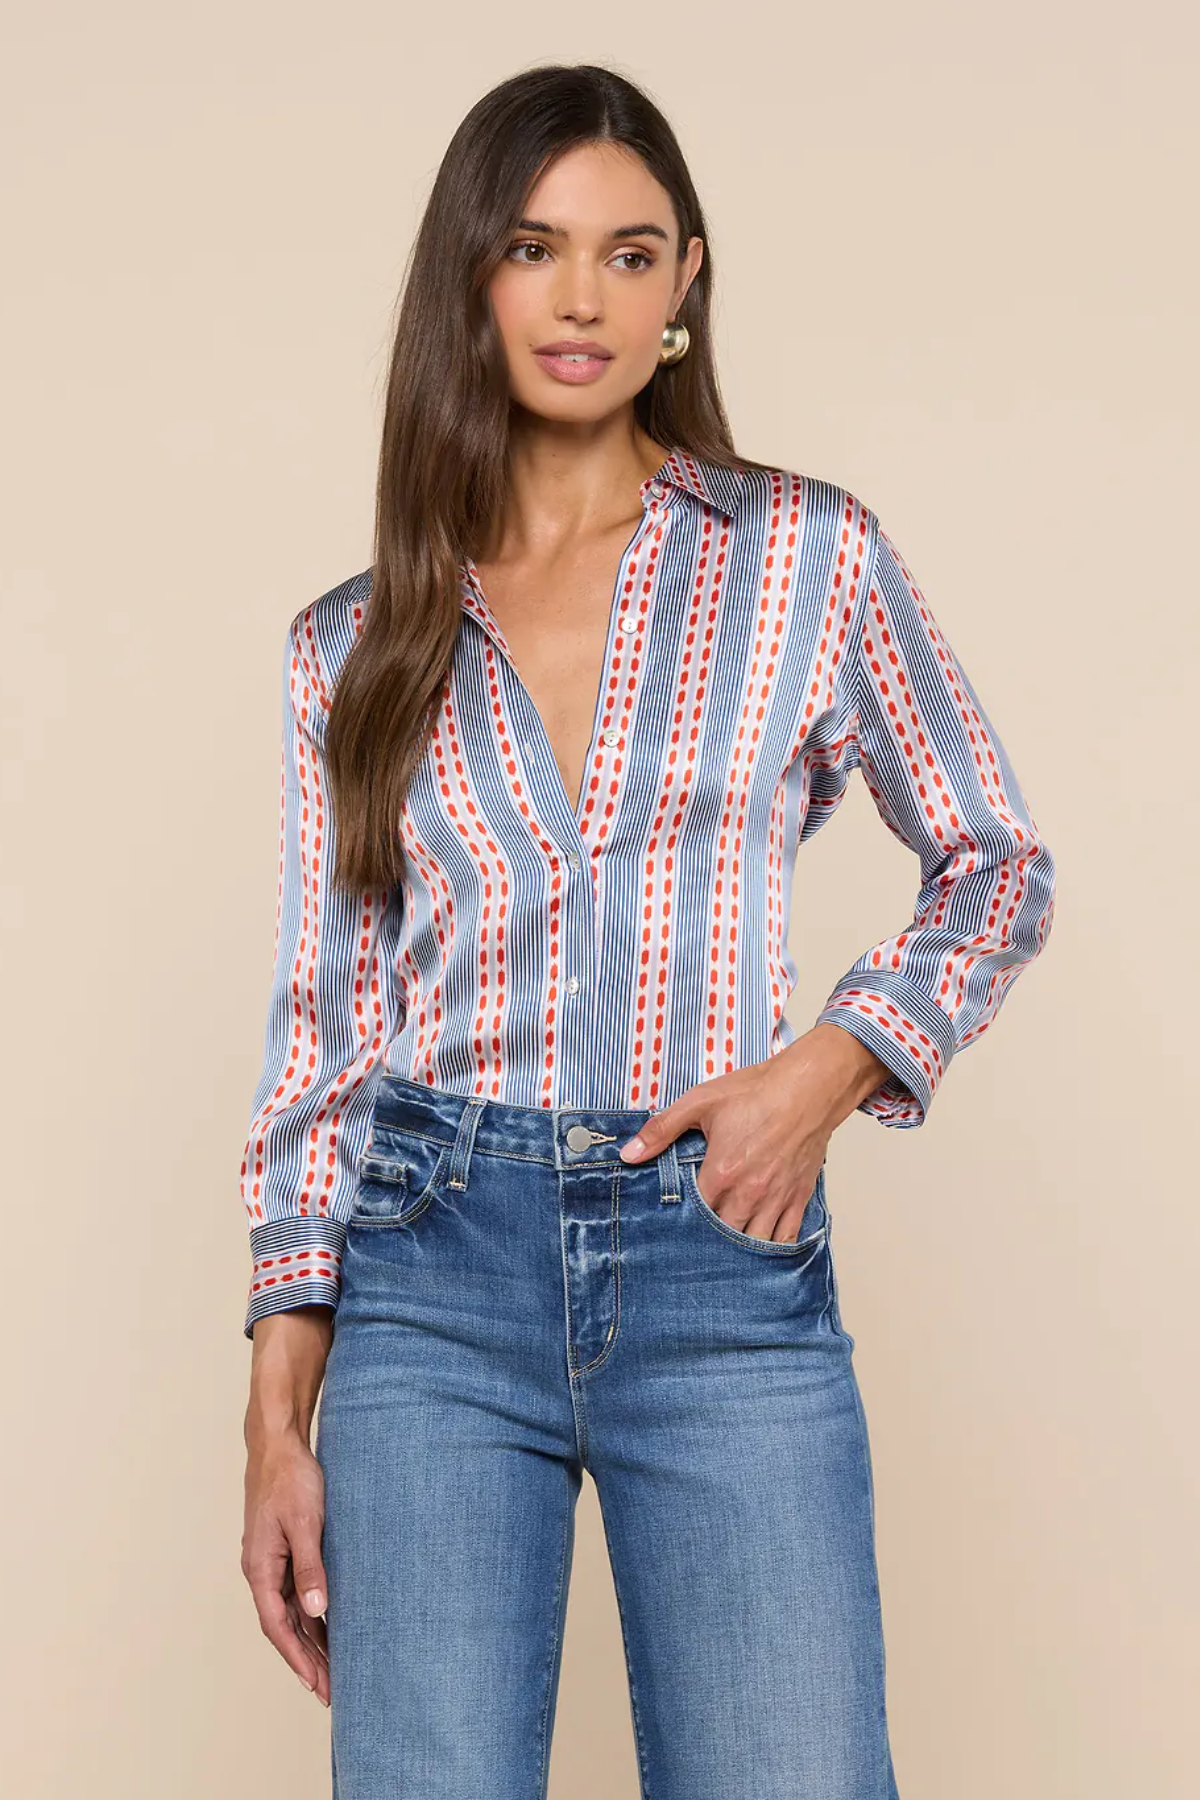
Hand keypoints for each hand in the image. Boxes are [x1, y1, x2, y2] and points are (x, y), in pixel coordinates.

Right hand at [241, 1427, 330, 1705]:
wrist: (278, 1444)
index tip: (316, 1684)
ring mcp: (272, 1562)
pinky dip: (313, 1614)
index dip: (296, 1657)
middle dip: (307, 1659)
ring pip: (292, 1612)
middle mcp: (262, 1571)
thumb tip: (316, 1611)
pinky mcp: (285, 1550)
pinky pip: (298, 1592)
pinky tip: (331, 1627)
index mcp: (260, 1568)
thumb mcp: (306, 1523)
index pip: (276, 1626)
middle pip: (284, 1626)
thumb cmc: (290, 1479)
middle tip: (331, 1691)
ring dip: (312, 1640)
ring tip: (336, 1669)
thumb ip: (310, 1568)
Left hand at [617, 1024, 892, 1244]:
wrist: (808, 1087)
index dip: (683, 1224)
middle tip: (696, 1245)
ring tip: (725, 1252)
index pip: (694, 1218)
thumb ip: (661, 1129)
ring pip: (754, 1245)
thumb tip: (628, 1154)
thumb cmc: (756, 1092)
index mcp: (721, 1173)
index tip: (674, 1227)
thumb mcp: (700, 1102)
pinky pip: (786, 1239)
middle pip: (723, 1238)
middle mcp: (749, 1194)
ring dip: (739, 1251)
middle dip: (709, 1242)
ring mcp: (776, 1199)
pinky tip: (761, 1252)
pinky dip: (772, 1250)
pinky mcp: (798, 1198)